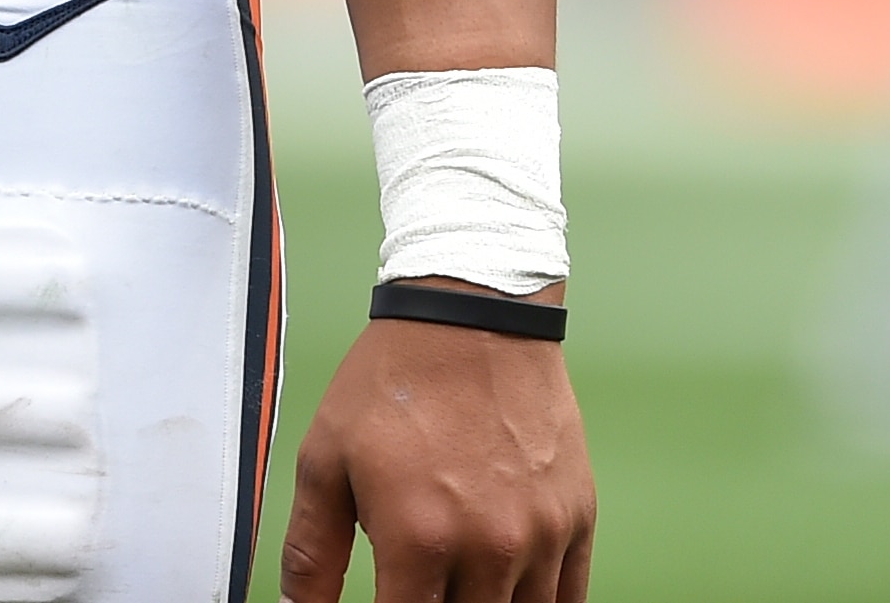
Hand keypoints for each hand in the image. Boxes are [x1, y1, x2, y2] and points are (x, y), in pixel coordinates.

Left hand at [282, 310, 591, 601]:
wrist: (472, 315)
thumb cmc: (396, 381)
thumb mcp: (325, 458)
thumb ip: (311, 549)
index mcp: (419, 539)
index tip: (382, 601)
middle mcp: (488, 547)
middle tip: (417, 585)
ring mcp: (541, 536)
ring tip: (455, 582)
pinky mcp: (578, 518)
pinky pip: (570, 599)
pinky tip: (506, 591)